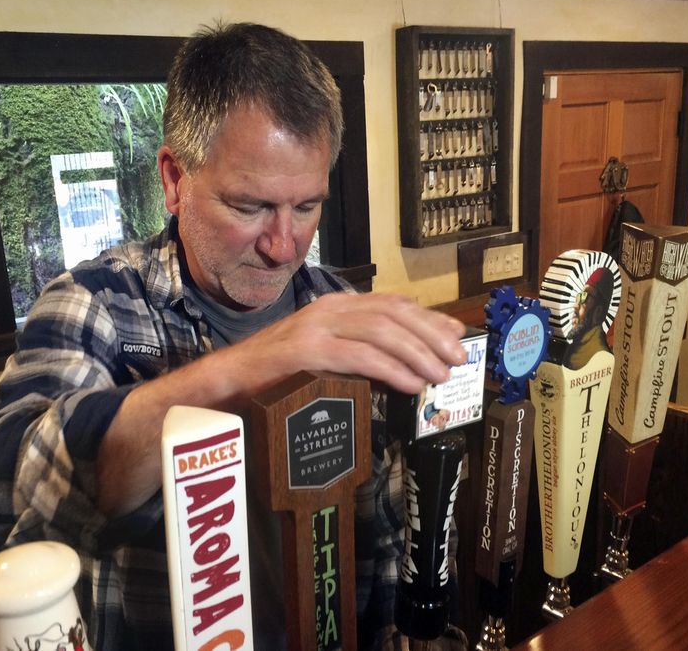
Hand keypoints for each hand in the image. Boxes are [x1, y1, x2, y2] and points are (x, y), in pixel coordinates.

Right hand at [233, 292, 466, 394]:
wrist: (230, 381)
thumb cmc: (279, 372)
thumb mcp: (328, 356)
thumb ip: (364, 352)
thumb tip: (411, 360)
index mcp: (337, 305)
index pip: (394, 304)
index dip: (429, 318)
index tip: (457, 337)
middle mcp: (330, 308)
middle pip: (394, 313)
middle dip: (431, 335)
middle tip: (457, 358)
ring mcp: (317, 327)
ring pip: (381, 331)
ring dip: (418, 353)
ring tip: (440, 374)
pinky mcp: (307, 350)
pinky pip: (359, 356)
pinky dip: (391, 369)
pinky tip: (410, 383)